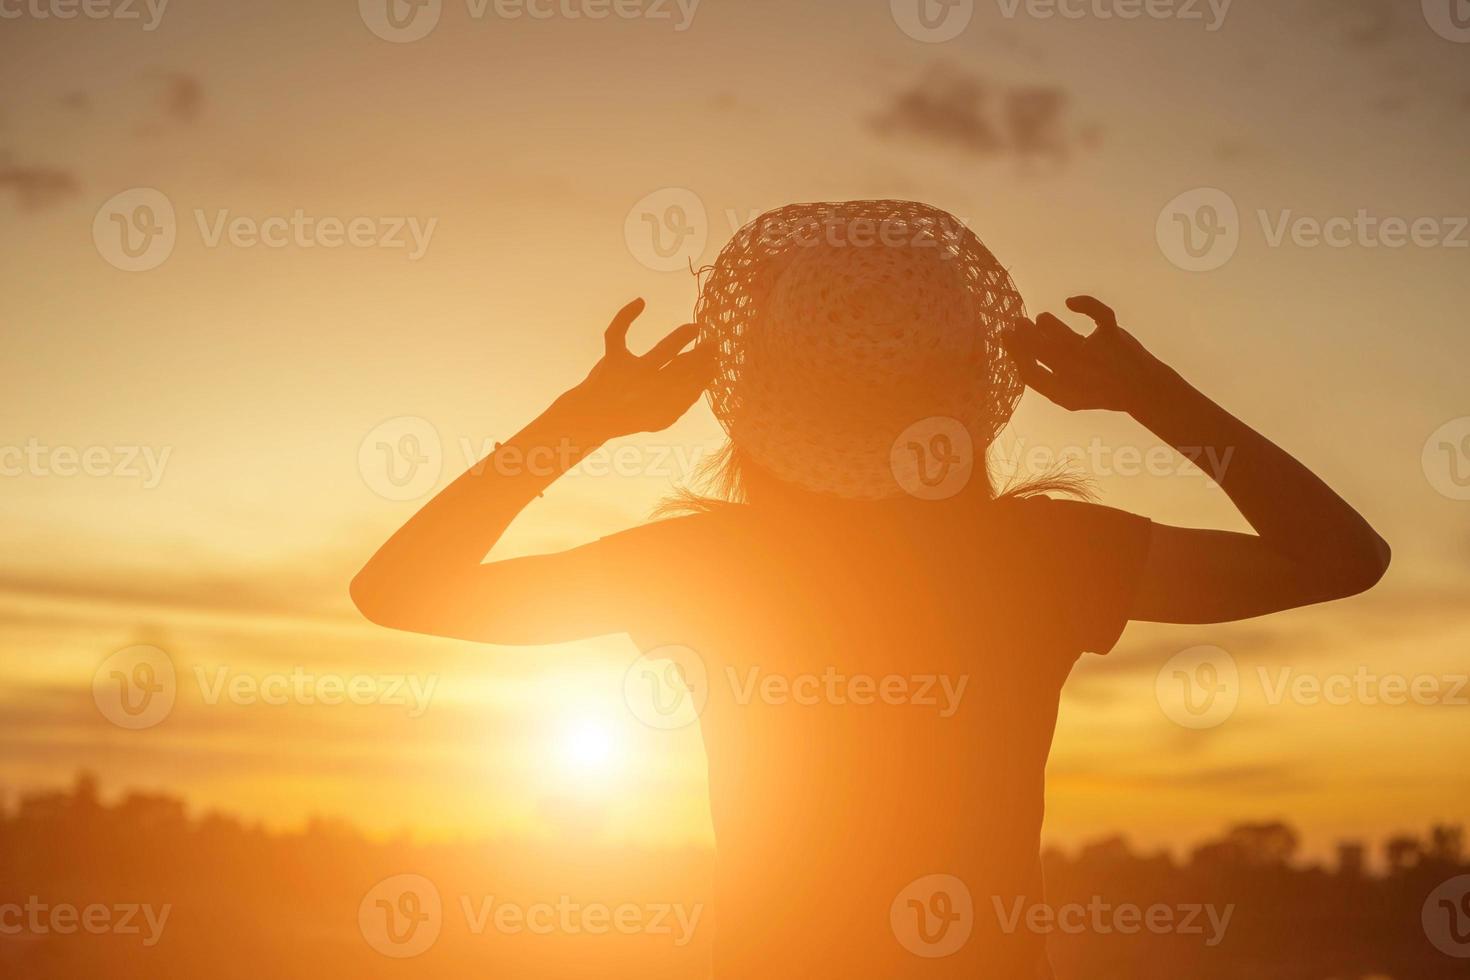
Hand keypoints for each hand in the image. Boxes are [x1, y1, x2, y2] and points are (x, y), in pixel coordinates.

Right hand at [565, 298, 713, 437]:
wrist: (593, 417)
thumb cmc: (604, 377)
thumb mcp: (612, 347)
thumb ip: (622, 321)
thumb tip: (642, 299)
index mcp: (637, 369)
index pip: (667, 349)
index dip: (683, 336)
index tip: (697, 326)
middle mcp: (649, 390)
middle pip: (683, 370)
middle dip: (701, 355)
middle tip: (713, 343)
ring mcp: (657, 407)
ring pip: (689, 388)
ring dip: (704, 373)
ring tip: (714, 360)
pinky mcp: (662, 420)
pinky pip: (685, 404)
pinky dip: (696, 390)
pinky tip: (703, 380)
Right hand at [1006, 296, 1166, 414]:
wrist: (1140, 389)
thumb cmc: (1098, 392)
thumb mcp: (1066, 396)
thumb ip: (1044, 381)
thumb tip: (1018, 356)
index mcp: (1062, 391)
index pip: (1030, 372)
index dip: (1015, 351)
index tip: (1007, 333)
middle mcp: (1077, 373)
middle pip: (1042, 350)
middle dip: (1025, 334)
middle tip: (1019, 323)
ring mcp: (1094, 354)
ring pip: (1062, 334)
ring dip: (1047, 324)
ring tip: (1041, 319)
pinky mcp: (1112, 336)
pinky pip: (1098, 314)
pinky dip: (1084, 303)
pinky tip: (1070, 302)